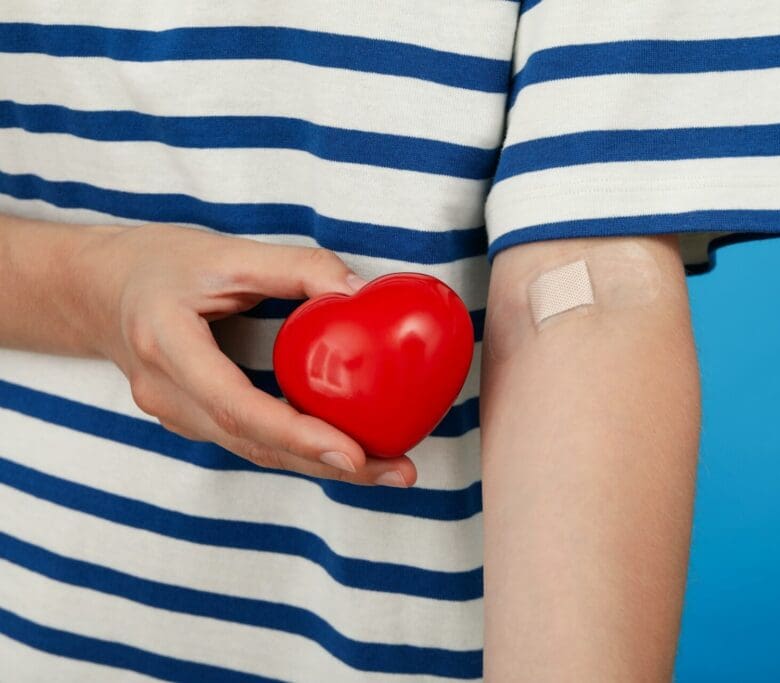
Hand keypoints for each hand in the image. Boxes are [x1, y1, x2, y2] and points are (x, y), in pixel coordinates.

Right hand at [71, 223, 415, 487]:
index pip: (235, 405)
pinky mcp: (192, 419)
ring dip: (322, 465)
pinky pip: (251, 441)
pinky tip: (346, 450)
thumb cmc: (156, 264)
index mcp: (167, 346)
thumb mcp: (224, 252)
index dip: (296, 435)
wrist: (93, 290)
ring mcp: (174, 414)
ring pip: (255, 452)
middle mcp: (167, 393)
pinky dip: (299, 449)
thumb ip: (295, 267)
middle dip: (330, 465)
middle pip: (254, 444)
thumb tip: (360, 291)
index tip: (354, 454)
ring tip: (388, 471)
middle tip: (398, 473)